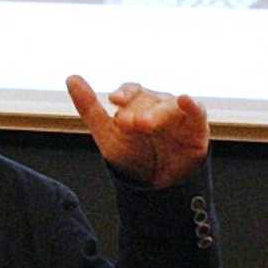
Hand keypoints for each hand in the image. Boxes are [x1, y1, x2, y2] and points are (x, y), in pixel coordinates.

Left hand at [66, 74, 208, 187]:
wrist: (157, 190)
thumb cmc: (132, 158)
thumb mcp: (107, 136)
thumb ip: (89, 107)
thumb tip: (71, 78)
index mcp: (137, 104)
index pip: (131, 91)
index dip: (124, 93)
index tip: (114, 100)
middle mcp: (157, 105)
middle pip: (148, 100)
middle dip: (136, 111)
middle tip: (126, 124)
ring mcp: (177, 115)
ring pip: (168, 105)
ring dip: (157, 113)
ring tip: (144, 125)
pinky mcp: (196, 128)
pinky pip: (197, 111)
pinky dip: (192, 105)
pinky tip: (185, 100)